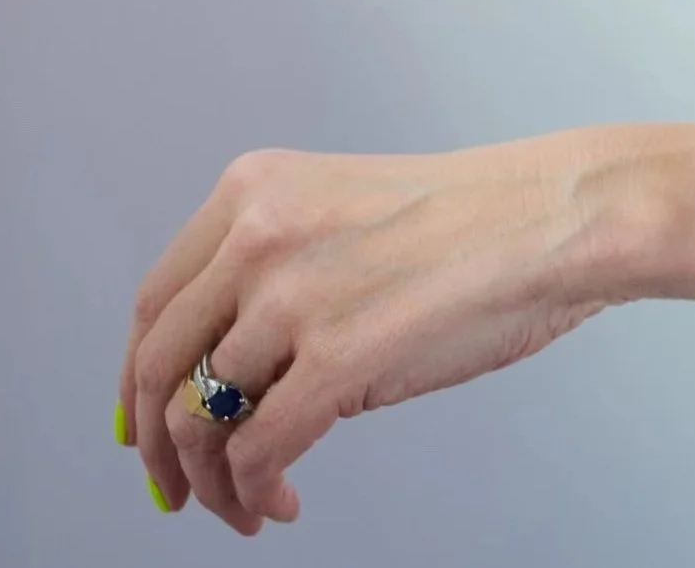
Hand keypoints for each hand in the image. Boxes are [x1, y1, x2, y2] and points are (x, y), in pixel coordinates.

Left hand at [118, 133, 624, 532]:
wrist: (559, 214)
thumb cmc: (477, 220)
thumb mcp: (342, 214)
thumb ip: (274, 271)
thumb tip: (224, 378)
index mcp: (252, 189)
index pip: (153, 303)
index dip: (136, 381)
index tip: (138, 429)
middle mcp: (257, 233)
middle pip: (157, 367)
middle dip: (157, 449)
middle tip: (175, 494)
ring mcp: (294, 294)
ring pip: (196, 420)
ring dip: (210, 485)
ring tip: (247, 505)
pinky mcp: (337, 356)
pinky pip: (254, 453)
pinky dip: (253, 494)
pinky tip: (282, 500)